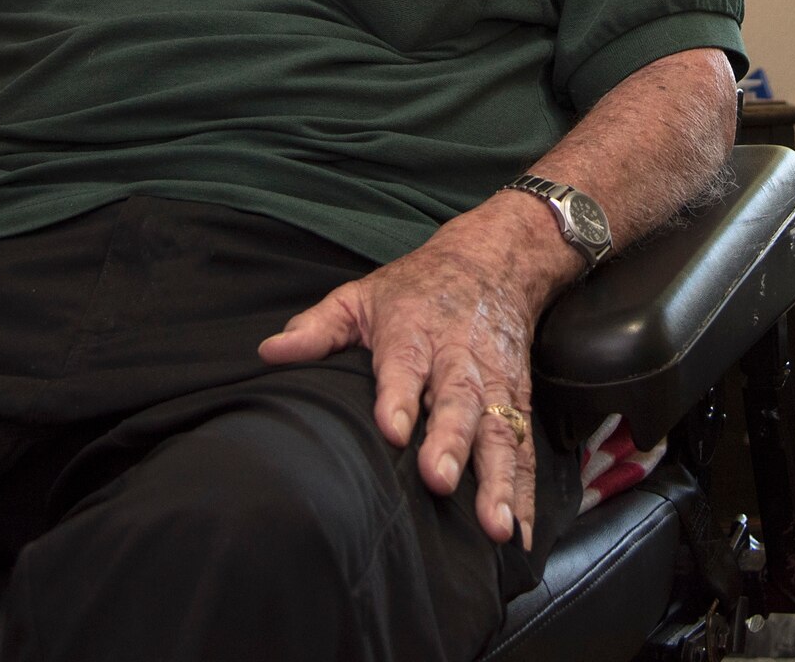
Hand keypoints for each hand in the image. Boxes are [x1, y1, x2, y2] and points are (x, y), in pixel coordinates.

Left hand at [257, 211, 555, 548]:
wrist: (491, 262)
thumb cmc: (414, 289)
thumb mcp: (360, 296)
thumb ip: (317, 329)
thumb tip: (269, 353)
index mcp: (412, 332)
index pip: (403, 365)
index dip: (397, 398)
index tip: (391, 430)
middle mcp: (457, 358)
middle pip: (457, 401)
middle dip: (450, 441)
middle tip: (439, 479)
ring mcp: (494, 382)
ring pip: (500, 431)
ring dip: (499, 480)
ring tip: (496, 525)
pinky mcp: (520, 401)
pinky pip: (525, 449)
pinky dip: (526, 492)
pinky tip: (522, 532)